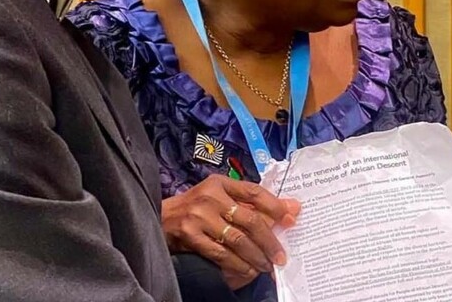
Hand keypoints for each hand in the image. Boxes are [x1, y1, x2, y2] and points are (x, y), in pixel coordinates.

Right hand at [162, 175, 299, 290]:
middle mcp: (211, 196)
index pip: (254, 191)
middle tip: (281, 256)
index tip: (291, 218)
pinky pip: (220, 254)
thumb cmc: (195, 206)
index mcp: (220, 183)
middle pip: (249, 218)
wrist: (160, 219)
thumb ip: (248, 202)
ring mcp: (200, 216)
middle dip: (269, 239)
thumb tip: (289, 208)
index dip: (275, 205)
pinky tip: (247, 270)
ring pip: (237, 239)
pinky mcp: (191, 236)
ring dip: (256, 256)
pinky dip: (237, 264)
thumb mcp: (218, 196)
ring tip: (266, 267)